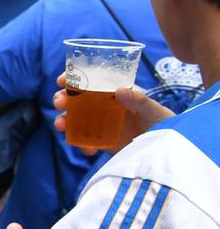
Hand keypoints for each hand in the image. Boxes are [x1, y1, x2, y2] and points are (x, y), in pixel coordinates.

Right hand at [53, 84, 170, 154]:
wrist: (168, 148)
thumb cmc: (163, 122)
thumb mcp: (153, 109)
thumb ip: (138, 100)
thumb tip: (118, 90)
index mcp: (114, 94)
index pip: (90, 82)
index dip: (73, 79)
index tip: (62, 80)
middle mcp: (103, 107)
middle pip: (76, 100)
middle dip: (62, 99)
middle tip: (59, 103)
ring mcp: (100, 124)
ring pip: (74, 120)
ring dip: (63, 121)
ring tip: (62, 126)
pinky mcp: (101, 142)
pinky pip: (84, 142)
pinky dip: (81, 145)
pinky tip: (88, 149)